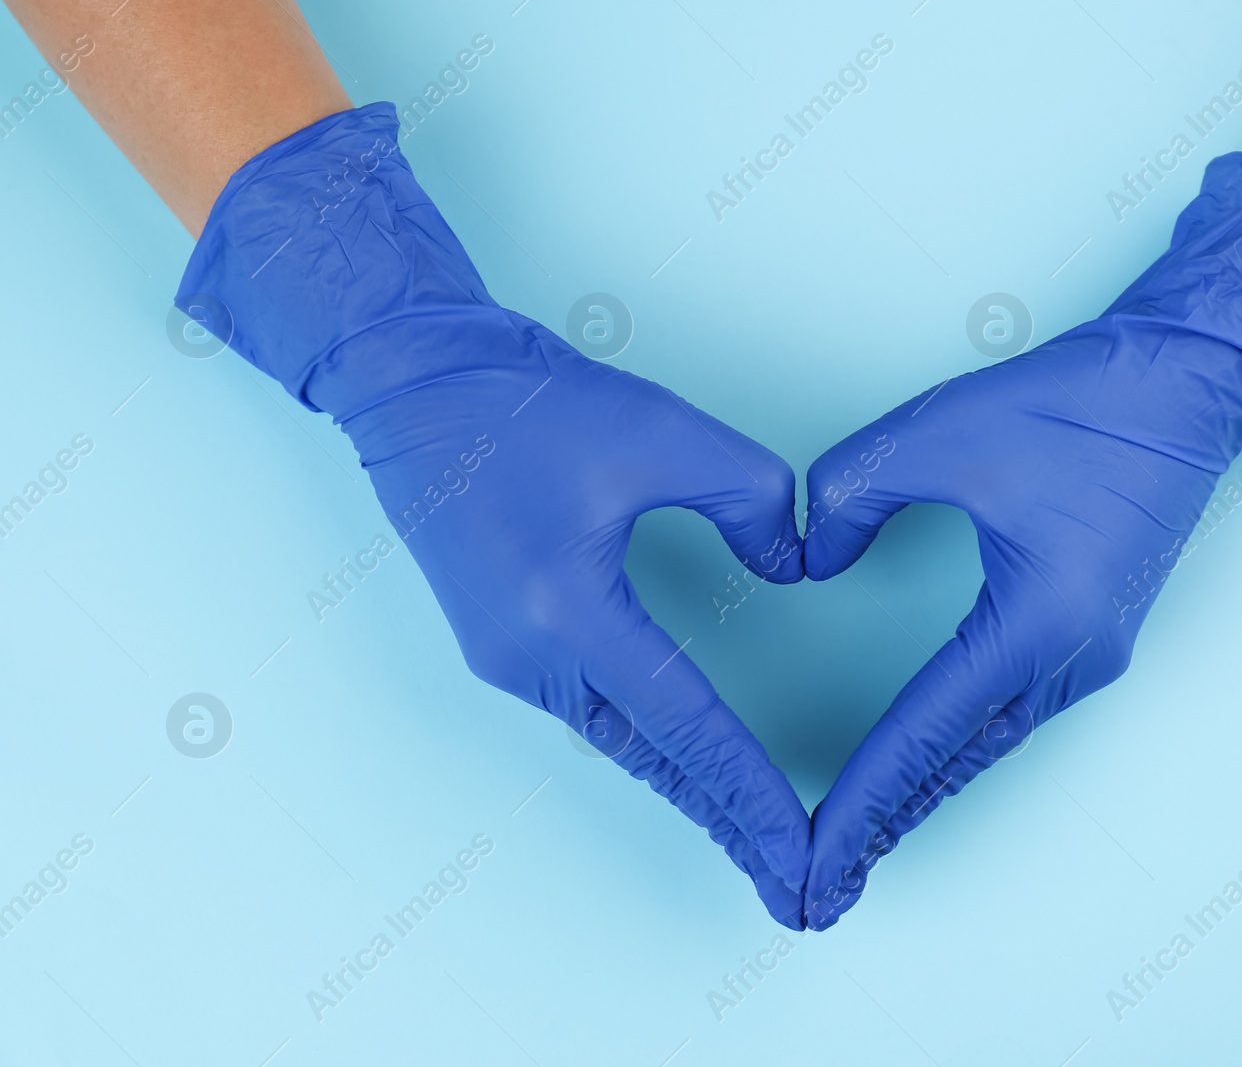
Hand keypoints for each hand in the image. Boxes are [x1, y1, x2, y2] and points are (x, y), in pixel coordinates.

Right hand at [178, 104, 811, 926]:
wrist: (412, 381)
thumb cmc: (524, 402)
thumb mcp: (664, 429)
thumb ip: (753, 499)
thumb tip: (793, 566)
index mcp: (569, 613)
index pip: (689, 730)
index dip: (754, 796)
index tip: (801, 854)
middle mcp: (530, 657)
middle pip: (654, 764)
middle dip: (728, 825)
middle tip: (791, 887)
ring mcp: (505, 657)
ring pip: (619, 745)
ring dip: (688, 789)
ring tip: (753, 834)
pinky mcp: (499, 642)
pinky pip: (590, 715)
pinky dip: (649, 745)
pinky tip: (684, 759)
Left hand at [799, 152, 1241, 928]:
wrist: (1192, 381)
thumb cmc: (1085, 403)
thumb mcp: (943, 430)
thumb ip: (854, 495)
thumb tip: (812, 559)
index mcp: (1038, 621)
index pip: (923, 735)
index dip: (860, 800)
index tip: (814, 857)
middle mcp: (1072, 657)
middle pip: (956, 765)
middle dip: (884, 826)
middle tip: (821, 888)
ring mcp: (1093, 652)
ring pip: (986, 748)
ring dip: (922, 795)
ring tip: (859, 840)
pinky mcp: (1095, 633)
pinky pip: (1011, 716)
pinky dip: (956, 752)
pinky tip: (923, 762)